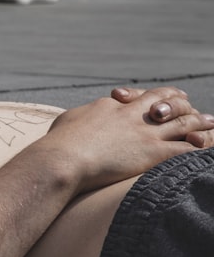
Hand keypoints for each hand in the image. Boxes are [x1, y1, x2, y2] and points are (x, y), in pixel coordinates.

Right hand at [45, 86, 213, 192]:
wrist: (63, 159)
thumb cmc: (57, 145)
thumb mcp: (65, 122)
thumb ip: (78, 118)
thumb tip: (79, 119)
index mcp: (111, 107)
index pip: (136, 98)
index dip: (150, 97)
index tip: (157, 100)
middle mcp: (132, 115)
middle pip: (164, 102)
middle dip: (180, 103)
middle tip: (191, 104)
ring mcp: (145, 133)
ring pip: (182, 123)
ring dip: (199, 123)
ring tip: (211, 123)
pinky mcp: (153, 152)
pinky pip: (186, 148)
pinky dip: (200, 149)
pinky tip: (206, 149)